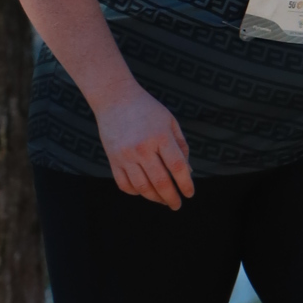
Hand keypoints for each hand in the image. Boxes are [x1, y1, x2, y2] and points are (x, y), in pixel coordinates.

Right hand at [95, 83, 194, 208]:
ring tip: (163, 200)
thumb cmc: (147, 109)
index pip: (177, 167)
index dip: (186, 184)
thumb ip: (181, 145)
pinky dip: (136, 192)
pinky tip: (144, 191)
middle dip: (171, 198)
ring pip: (142, 187)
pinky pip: (124, 184)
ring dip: (155, 198)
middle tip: (177, 205)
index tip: (190, 193)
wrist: (115, 97)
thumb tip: (188, 172)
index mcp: (160, 136)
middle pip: (160, 181)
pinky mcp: (113, 159)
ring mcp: (125, 155)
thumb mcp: (169, 121)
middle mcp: (142, 147)